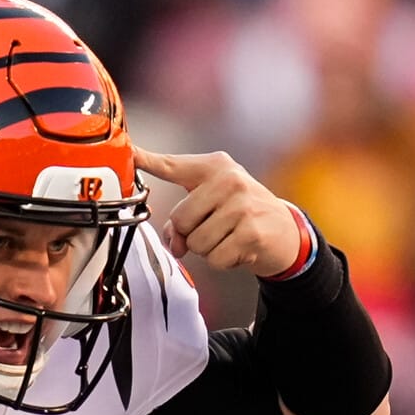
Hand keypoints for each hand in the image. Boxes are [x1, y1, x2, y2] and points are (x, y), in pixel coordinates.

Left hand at [135, 147, 300, 275]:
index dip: (147, 161)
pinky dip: (223, 261)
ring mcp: (242, 205)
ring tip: (228, 237)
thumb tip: (176, 243)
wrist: (285, 232)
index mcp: (215, 167)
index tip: (130, 153)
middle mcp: (229, 180)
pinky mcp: (251, 232)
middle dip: (190, 233)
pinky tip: (238, 248)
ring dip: (208, 249)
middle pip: (180, 219)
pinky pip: (215, 258)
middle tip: (214, 229)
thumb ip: (185, 217)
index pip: (173, 166)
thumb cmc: (241, 214)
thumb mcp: (214, 204)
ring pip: (196, 243)